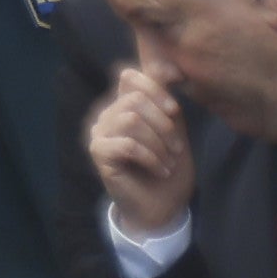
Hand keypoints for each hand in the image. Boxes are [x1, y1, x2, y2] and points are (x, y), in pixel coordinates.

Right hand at [85, 64, 194, 232]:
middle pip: (134, 99)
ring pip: (130, 119)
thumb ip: (167, 102)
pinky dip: (150, 157)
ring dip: (158, 143)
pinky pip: (126, 144)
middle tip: (177, 148)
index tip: (176, 104)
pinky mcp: (99, 154)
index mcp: (124, 106)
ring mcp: (100, 133)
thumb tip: (170, 69)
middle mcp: (107, 115)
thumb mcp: (174, 131)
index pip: (130, 77)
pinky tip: (160, 170)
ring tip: (169, 162)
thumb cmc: (168, 170)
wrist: (161, 208)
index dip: (153, 83)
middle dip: (163, 123)